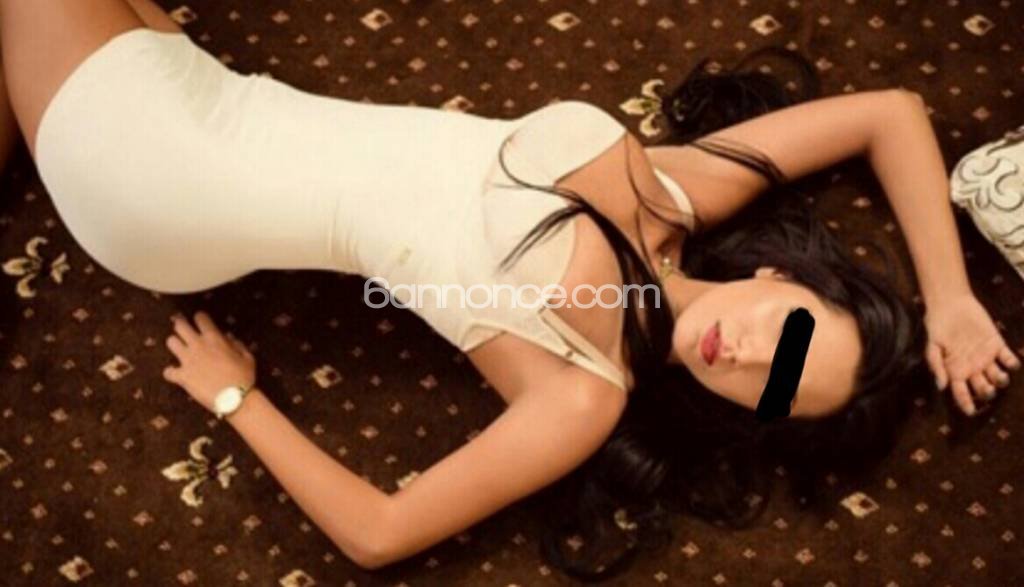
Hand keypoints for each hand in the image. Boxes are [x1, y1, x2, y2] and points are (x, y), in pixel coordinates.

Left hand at [162, 311, 256, 413]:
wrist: (235, 399)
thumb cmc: (244, 377)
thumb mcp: (247, 357)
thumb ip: (237, 344)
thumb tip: (228, 337)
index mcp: (214, 338)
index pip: (200, 318)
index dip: (200, 318)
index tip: (201, 322)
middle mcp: (198, 345)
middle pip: (180, 326)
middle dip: (181, 325)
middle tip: (184, 330)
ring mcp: (188, 360)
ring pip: (170, 342)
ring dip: (175, 345)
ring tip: (180, 350)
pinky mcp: (182, 376)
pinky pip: (168, 371)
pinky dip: (171, 372)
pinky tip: (176, 374)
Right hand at [923, 293, 1019, 415]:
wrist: (950, 304)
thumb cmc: (937, 326)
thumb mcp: (932, 346)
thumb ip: (936, 366)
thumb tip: (942, 387)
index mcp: (956, 371)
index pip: (961, 393)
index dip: (966, 403)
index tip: (970, 412)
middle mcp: (973, 368)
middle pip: (983, 388)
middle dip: (987, 393)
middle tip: (987, 390)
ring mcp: (986, 357)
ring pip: (998, 376)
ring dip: (1001, 381)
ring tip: (1000, 377)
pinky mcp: (997, 345)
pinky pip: (1008, 358)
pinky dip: (1013, 363)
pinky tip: (1010, 363)